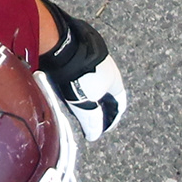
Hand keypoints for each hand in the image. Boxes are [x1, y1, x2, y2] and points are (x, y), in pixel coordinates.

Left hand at [35, 0, 130, 146]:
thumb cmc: (78, 76)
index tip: (105, 127)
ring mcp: (93, 55)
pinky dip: (76, 79)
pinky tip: (66, 83)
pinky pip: (81, 68)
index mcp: (115, 79)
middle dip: (100, 104)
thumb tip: (94, 134)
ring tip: (78, 101)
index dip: (113, 118)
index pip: (119, 103)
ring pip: (94, 78)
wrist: (62, 47)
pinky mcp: (78, 48)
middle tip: (92, 116)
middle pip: (107, 90)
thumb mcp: (86, 104)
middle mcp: (107, 65)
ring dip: (88, 91)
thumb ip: (92, 120)